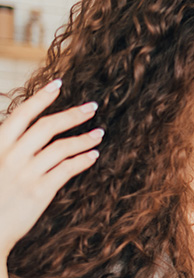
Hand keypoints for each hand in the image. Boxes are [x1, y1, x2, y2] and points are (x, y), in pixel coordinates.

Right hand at [0, 81, 101, 254]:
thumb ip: (10, 147)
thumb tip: (31, 132)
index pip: (21, 115)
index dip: (41, 98)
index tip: (58, 84)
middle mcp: (10, 157)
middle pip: (46, 127)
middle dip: (72, 114)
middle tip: (92, 106)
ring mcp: (25, 174)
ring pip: (61, 148)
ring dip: (84, 138)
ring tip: (99, 133)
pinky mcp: (39, 192)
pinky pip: (67, 170)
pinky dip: (82, 160)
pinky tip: (93, 155)